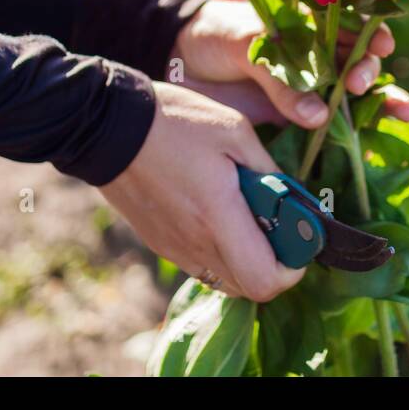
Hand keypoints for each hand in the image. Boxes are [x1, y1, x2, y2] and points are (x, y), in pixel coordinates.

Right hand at [100, 82, 304, 301]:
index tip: (300, 241)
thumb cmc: (176, 121)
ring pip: (224, 280)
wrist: (107, 124)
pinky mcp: (158, 242)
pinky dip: (221, 252)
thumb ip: (267, 169)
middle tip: (280, 226)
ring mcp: (173, 247)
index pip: (264, 281)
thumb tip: (291, 198)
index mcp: (217, 217)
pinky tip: (219, 214)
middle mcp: (194, 244)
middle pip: (248, 288)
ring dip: (247, 260)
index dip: (292, 270)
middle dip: (274, 265)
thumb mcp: (235, 131)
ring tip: (249, 217)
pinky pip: (201, 265)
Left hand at [171, 0, 408, 127]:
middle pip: (362, 68)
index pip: (354, 29)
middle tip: (362, 84)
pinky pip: (330, 137)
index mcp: (312, 29)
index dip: (372, 35)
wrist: (178, 62)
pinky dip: (353, 145)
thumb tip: (320, 116)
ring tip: (406, 113)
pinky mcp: (296, 126)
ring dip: (384, 109)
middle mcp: (319, 62)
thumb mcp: (247, 45)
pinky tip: (374, 151)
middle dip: (374, 76)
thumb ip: (281, 78)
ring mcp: (310, 95)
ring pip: (357, 104)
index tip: (378, 45)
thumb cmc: (217, 37)